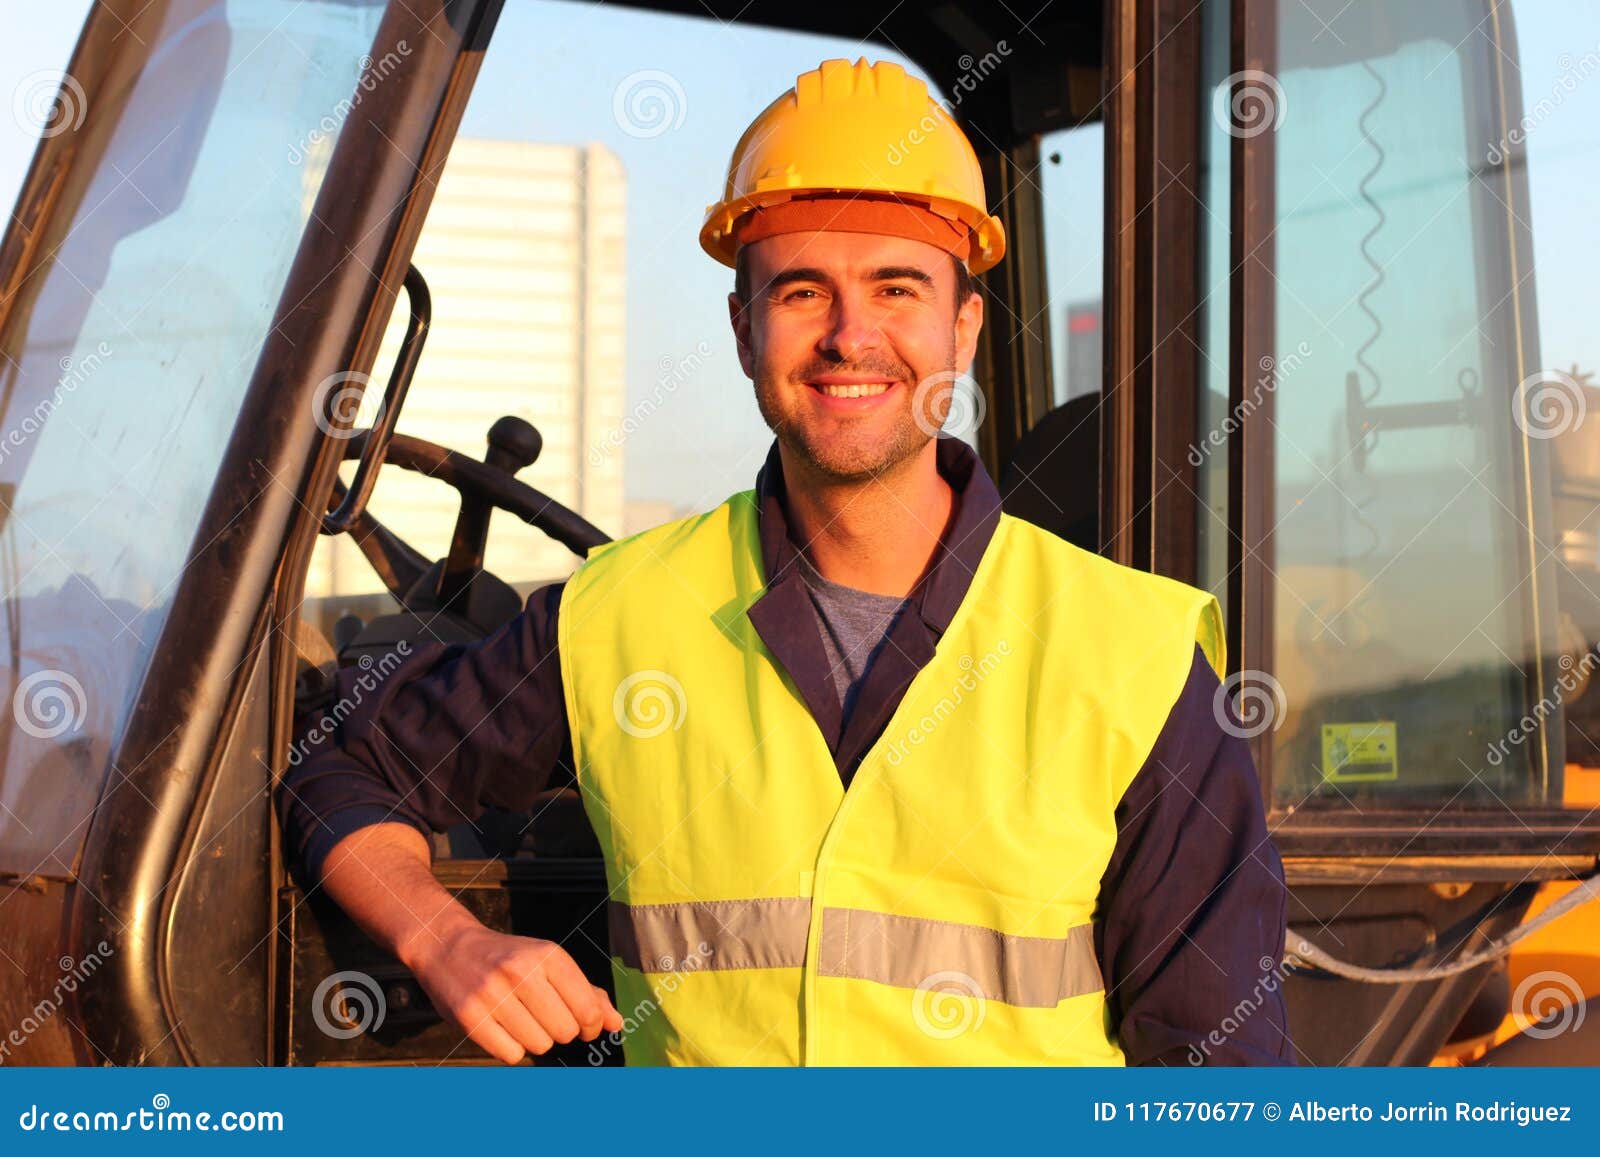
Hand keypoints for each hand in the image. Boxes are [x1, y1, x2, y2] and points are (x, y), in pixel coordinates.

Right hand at [404, 917, 623, 1063]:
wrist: (448, 946)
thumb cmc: (509, 958)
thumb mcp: (549, 962)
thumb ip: (587, 992)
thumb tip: (617, 1024)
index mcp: (548, 954)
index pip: (587, 1009)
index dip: (590, 1025)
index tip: (582, 1024)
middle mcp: (521, 971)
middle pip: (565, 1031)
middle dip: (561, 1031)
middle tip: (545, 1016)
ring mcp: (493, 994)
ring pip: (539, 1045)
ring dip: (535, 1039)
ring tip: (520, 1018)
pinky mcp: (469, 1017)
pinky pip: (511, 1055)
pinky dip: (511, 1048)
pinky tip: (502, 1027)